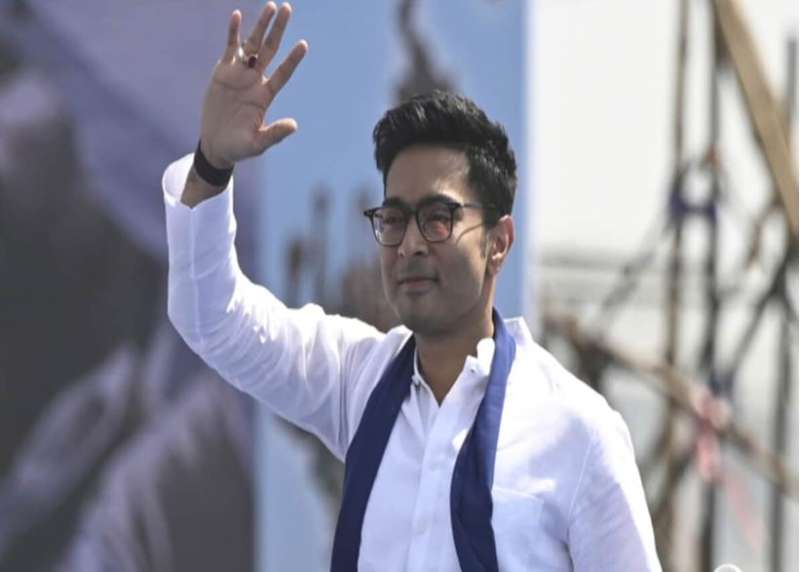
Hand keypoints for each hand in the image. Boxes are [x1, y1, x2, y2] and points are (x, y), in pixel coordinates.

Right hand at [199, 2, 307, 168]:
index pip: (283, 73)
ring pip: (252, 45)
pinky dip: (233, 33)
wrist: (217, 146)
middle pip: (270, 50)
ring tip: (270, 6)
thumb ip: (274, 134)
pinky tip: (237, 16)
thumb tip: (294, 125)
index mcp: (265, 96)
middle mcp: (255, 81)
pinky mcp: (222, 72)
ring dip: (260, 26)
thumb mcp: (257, 143)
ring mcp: (239, 75)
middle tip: (288, 8)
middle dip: (278, 30)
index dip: (292, 60)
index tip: (303, 45)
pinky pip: (229, 48)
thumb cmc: (239, 147)